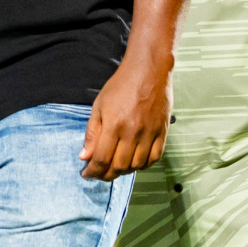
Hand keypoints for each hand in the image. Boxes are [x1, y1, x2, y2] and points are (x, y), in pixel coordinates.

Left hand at [80, 55, 171, 180]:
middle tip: (98, 174)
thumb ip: (92, 133)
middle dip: (106, 174)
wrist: (148, 71)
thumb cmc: (120, 86)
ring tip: (114, 169)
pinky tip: (134, 163)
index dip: (93, 171)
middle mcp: (133, 133)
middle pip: (119, 166)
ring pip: (137, 165)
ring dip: (124, 171)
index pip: (102, 159)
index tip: (86, 174)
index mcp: (114, 125)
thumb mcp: (99, 106)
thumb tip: (84, 156)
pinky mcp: (163, 133)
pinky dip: (143, 165)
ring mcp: (150, 134)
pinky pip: (155, 158)